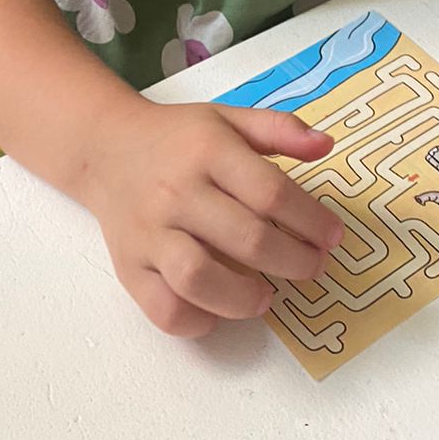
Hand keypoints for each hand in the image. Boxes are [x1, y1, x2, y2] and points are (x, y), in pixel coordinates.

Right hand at [76, 99, 345, 338]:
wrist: (106, 149)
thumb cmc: (178, 138)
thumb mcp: (229, 119)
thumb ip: (279, 130)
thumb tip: (326, 145)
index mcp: (208, 150)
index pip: (270, 191)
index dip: (311, 220)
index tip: (333, 236)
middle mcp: (177, 191)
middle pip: (245, 237)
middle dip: (292, 261)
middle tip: (312, 267)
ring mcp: (149, 232)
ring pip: (198, 278)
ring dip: (243, 297)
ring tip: (266, 297)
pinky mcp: (128, 266)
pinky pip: (161, 308)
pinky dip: (194, 320)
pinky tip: (217, 312)